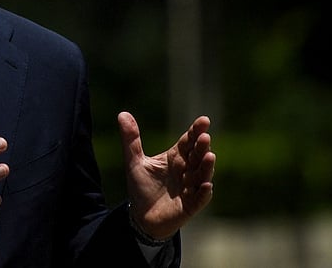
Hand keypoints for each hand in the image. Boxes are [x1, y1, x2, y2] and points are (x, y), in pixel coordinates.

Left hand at [118, 111, 215, 239]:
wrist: (142, 217)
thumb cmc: (141, 187)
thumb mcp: (134, 162)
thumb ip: (131, 139)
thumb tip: (122, 113)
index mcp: (175, 157)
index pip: (188, 141)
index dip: (195, 131)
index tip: (204, 120)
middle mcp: (187, 170)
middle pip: (197, 155)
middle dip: (202, 146)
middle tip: (205, 137)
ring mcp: (191, 187)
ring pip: (202, 174)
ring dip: (207, 166)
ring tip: (209, 156)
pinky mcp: (192, 204)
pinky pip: (201, 197)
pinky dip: (204, 192)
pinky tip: (207, 185)